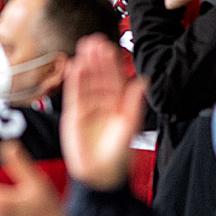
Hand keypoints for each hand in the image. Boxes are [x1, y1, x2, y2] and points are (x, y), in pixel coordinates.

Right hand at [60, 35, 147, 188]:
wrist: (100, 175)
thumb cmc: (118, 154)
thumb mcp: (129, 126)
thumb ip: (134, 102)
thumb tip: (143, 80)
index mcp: (118, 104)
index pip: (114, 79)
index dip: (111, 63)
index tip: (108, 46)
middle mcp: (102, 104)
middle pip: (98, 76)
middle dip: (96, 59)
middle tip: (93, 40)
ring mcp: (87, 109)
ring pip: (85, 83)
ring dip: (84, 66)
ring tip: (83, 49)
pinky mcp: (73, 116)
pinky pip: (73, 95)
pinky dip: (73, 81)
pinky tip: (74, 67)